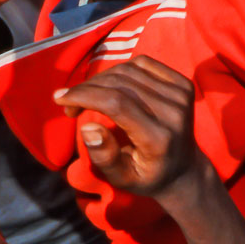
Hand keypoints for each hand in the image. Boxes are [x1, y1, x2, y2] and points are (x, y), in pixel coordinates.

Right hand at [54, 56, 200, 197]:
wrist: (184, 170)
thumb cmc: (147, 176)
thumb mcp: (122, 179)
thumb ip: (105, 156)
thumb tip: (87, 126)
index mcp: (159, 138)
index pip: (117, 104)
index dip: (84, 95)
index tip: (60, 98)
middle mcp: (174, 113)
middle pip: (121, 84)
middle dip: (87, 88)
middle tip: (68, 102)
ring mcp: (182, 95)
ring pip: (130, 70)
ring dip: (100, 78)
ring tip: (86, 95)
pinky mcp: (184, 85)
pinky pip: (144, 64)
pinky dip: (121, 69)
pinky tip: (109, 85)